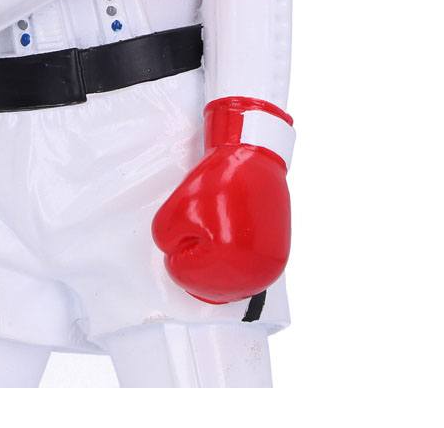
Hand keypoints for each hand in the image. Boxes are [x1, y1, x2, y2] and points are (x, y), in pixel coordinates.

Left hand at [152, 97, 293, 303]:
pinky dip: (235, 260)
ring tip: (216, 230)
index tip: (185, 225)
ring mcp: (270, 268)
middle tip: (199, 228)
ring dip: (217, 263)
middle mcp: (256, 273)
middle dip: (197, 260)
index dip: (176, 249)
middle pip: (208, 284)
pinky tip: (230, 238)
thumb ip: (166, 242)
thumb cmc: (216, 182)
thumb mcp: (173, 211)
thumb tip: (178, 256)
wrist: (254, 159)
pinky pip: (246, 271)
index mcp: (229, 262)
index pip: (184, 275)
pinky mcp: (277, 258)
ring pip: (229, 281)